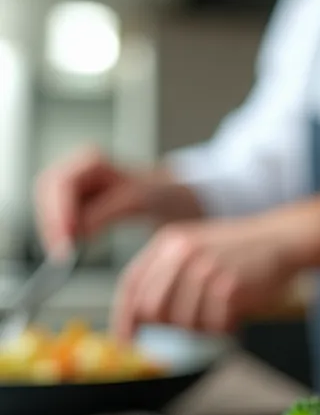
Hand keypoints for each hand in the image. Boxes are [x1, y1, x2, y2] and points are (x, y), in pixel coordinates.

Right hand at [34, 147, 203, 257]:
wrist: (177, 198)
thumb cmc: (163, 192)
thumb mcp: (138, 199)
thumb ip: (106, 211)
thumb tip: (77, 230)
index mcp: (91, 161)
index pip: (60, 184)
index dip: (58, 212)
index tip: (65, 237)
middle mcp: (79, 170)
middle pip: (47, 194)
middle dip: (52, 223)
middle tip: (61, 253)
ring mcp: (77, 188)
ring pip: (50, 208)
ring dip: (54, 230)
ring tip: (66, 253)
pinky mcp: (79, 206)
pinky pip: (61, 219)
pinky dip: (62, 234)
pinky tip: (72, 249)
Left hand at [110, 208, 319, 338]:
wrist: (283, 239)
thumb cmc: (239, 251)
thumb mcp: (195, 249)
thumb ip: (165, 276)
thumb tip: (139, 318)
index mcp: (168, 242)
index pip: (131, 285)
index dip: (124, 317)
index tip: (125, 341)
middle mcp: (182, 253)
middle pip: (153, 310)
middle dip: (169, 325)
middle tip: (195, 320)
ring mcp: (206, 269)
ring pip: (183, 323)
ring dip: (202, 326)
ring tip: (221, 311)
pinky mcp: (229, 286)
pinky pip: (213, 326)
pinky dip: (224, 327)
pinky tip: (236, 312)